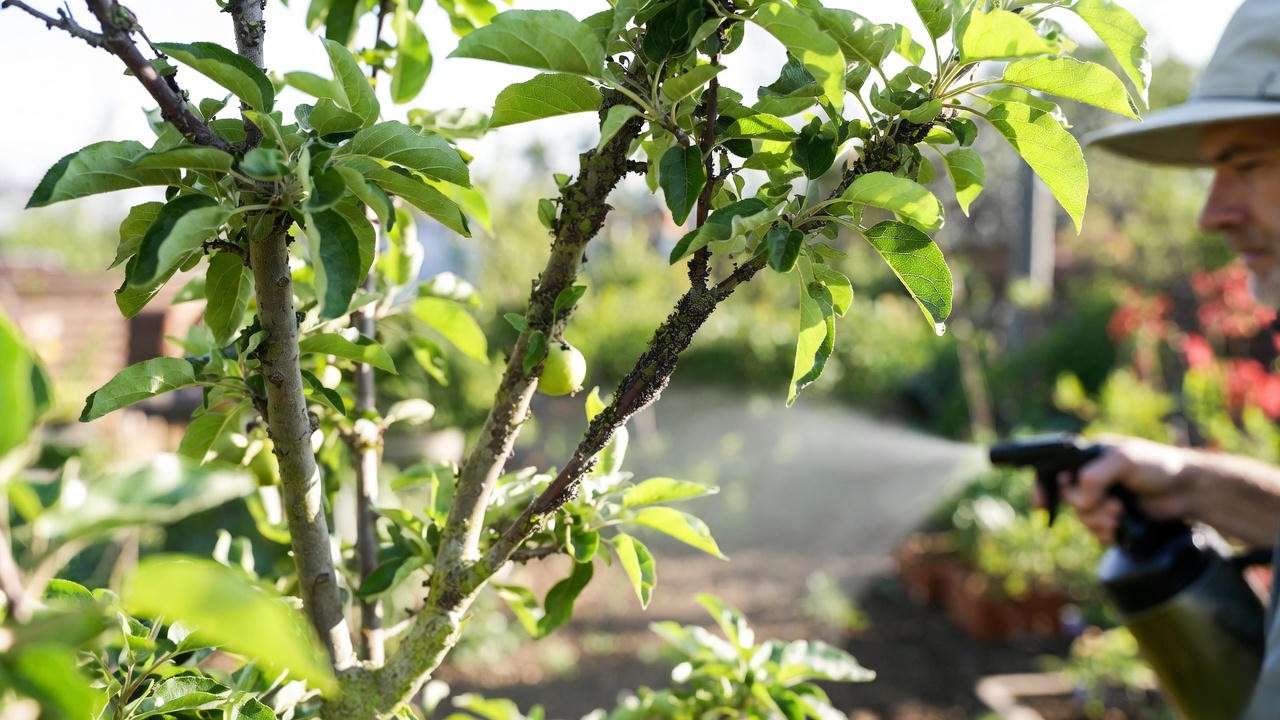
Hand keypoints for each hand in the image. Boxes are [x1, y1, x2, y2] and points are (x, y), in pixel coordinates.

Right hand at [1046, 436, 1193, 543]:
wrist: (1188, 491)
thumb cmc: (1158, 466)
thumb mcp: (1123, 460)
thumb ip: (1095, 476)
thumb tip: (1079, 498)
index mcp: (1088, 456)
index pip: (1053, 469)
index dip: (1043, 487)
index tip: (1043, 505)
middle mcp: (1091, 477)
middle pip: (1068, 499)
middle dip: (1088, 506)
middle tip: (1113, 505)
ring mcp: (1102, 498)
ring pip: (1082, 517)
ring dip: (1100, 520)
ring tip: (1121, 515)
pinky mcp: (1114, 518)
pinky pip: (1096, 531)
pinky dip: (1106, 532)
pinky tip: (1121, 528)